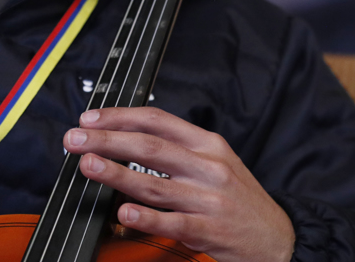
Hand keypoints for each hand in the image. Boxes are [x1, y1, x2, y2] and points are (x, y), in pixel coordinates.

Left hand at [63, 107, 295, 261]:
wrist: (279, 238)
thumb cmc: (239, 200)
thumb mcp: (218, 162)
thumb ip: (179, 150)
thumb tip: (128, 140)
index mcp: (208, 144)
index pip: (157, 121)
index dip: (120, 116)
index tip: (91, 118)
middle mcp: (209, 167)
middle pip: (149, 147)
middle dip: (107, 140)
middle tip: (75, 138)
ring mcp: (208, 199)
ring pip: (154, 183)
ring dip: (116, 173)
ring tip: (88, 165)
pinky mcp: (209, 231)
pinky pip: (172, 222)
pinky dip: (146, 218)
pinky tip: (124, 212)